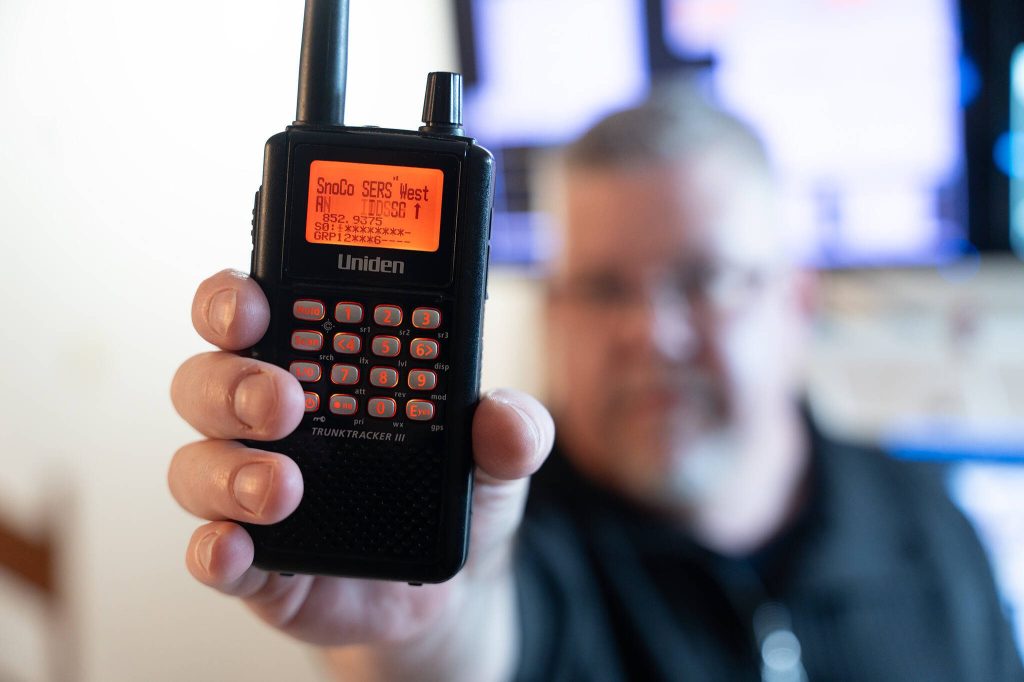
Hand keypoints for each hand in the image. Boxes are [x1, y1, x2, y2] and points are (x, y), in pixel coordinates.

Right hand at [169, 269, 553, 678]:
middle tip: (284, 401)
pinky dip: (213, 549)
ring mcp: (253, 490)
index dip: (235, 299)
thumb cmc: (451, 493)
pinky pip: (208, 552)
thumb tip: (506, 419)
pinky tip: (236, 548)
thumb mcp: (496, 453)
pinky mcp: (255, 562)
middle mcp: (268, 422)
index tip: (255, 304)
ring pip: (196, 464)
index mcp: (318, 370)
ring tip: (283, 486)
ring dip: (229, 468)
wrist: (451, 591)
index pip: (252, 313)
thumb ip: (512, 428)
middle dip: (233, 381)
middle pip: (207, 379)